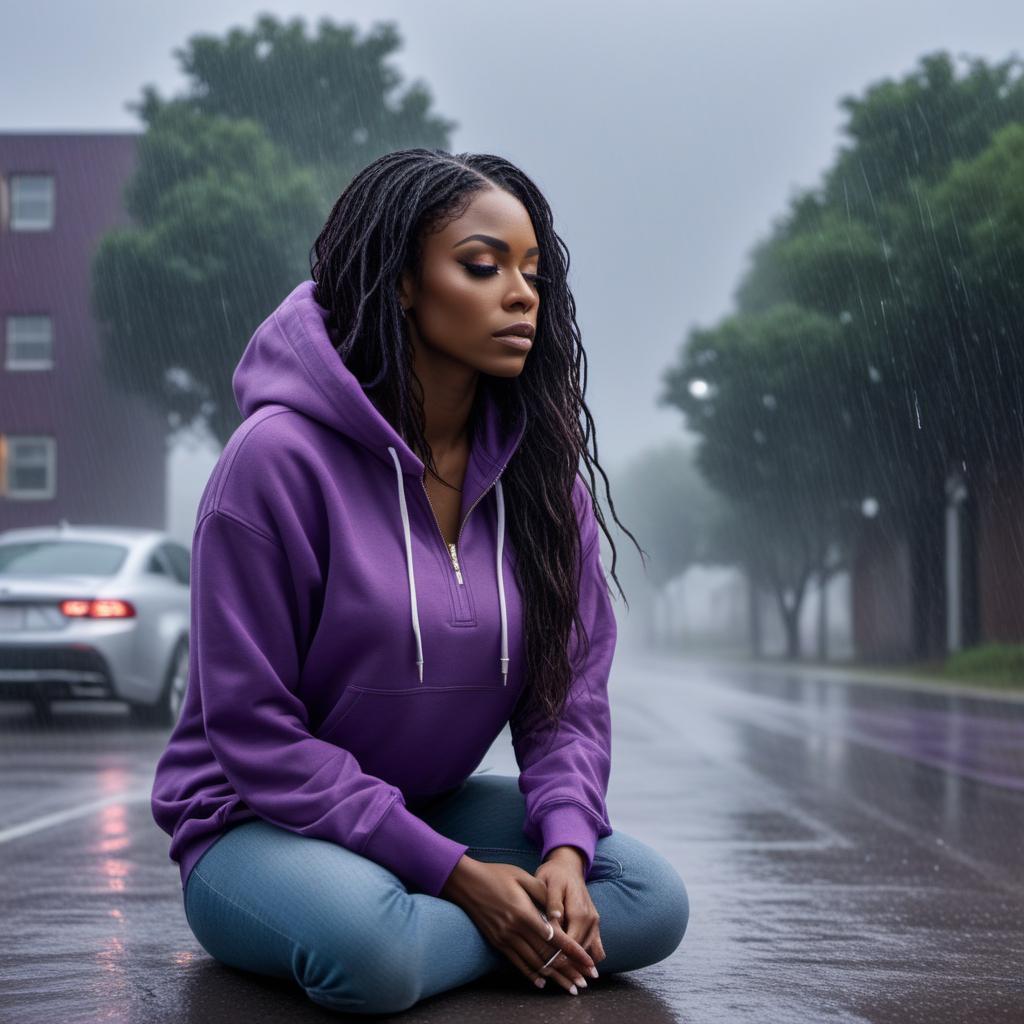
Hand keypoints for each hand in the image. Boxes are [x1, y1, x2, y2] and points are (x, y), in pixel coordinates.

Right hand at [440, 854, 596, 993]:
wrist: (465, 883)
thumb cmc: (495, 874)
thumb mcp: (521, 876)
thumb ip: (542, 892)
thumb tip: (559, 909)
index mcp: (525, 913)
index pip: (555, 938)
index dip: (574, 952)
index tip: (588, 962)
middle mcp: (515, 930)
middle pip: (547, 956)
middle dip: (568, 970)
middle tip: (584, 983)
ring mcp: (505, 938)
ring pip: (534, 964)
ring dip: (554, 977)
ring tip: (569, 987)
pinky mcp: (497, 942)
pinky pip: (517, 963)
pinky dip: (532, 975)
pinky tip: (543, 983)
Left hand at [535, 846, 606, 973]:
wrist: (567, 866)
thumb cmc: (554, 874)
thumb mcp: (550, 883)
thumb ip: (553, 902)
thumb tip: (555, 917)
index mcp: (580, 911)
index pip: (571, 943)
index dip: (559, 957)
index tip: (547, 968)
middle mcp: (591, 920)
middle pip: (581, 952)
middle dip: (569, 966)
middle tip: (555, 979)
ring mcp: (595, 923)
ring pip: (590, 954)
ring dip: (579, 966)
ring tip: (567, 981)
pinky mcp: (594, 925)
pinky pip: (597, 948)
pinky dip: (589, 958)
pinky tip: (576, 967)